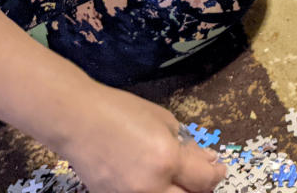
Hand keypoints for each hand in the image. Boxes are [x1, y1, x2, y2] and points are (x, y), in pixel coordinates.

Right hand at [62, 83, 224, 192]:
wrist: (77, 121)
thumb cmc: (121, 111)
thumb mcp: (163, 120)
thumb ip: (188, 145)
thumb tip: (209, 161)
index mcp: (167, 160)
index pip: (204, 181)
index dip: (216, 175)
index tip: (218, 168)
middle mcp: (151, 186)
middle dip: (199, 189)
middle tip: (200, 177)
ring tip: (176, 180)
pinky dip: (154, 192)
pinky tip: (152, 180)